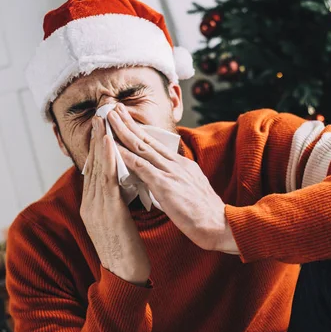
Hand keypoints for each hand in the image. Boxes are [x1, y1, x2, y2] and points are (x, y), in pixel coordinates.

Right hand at [80, 115, 150, 284]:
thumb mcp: (115, 223)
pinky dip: (108, 160)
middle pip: (93, 165)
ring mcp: (97, 208)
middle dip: (96, 137)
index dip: (96, 147)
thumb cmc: (124, 250)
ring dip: (101, 142)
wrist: (124, 277)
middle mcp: (90, 204)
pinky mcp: (109, 213)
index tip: (100, 126)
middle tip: (100, 113)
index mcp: (91, 206)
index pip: (93, 171)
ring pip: (98, 168)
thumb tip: (117, 188)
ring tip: (104, 121)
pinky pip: (108, 181)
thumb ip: (112, 204)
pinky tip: (111, 144)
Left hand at [107, 104, 238, 253]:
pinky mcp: (165, 185)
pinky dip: (126, 156)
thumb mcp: (189, 190)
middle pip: (147, 139)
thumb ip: (174, 182)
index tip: (125, 118)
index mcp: (181, 165)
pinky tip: (114, 148)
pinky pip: (142, 167)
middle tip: (113, 107)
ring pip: (142, 147)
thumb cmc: (204, 214)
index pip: (155, 143)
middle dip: (128, 122)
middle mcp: (176, 164)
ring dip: (123, 132)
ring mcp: (171, 172)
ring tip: (110, 118)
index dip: (138, 130)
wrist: (219, 224)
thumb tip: (159, 181)